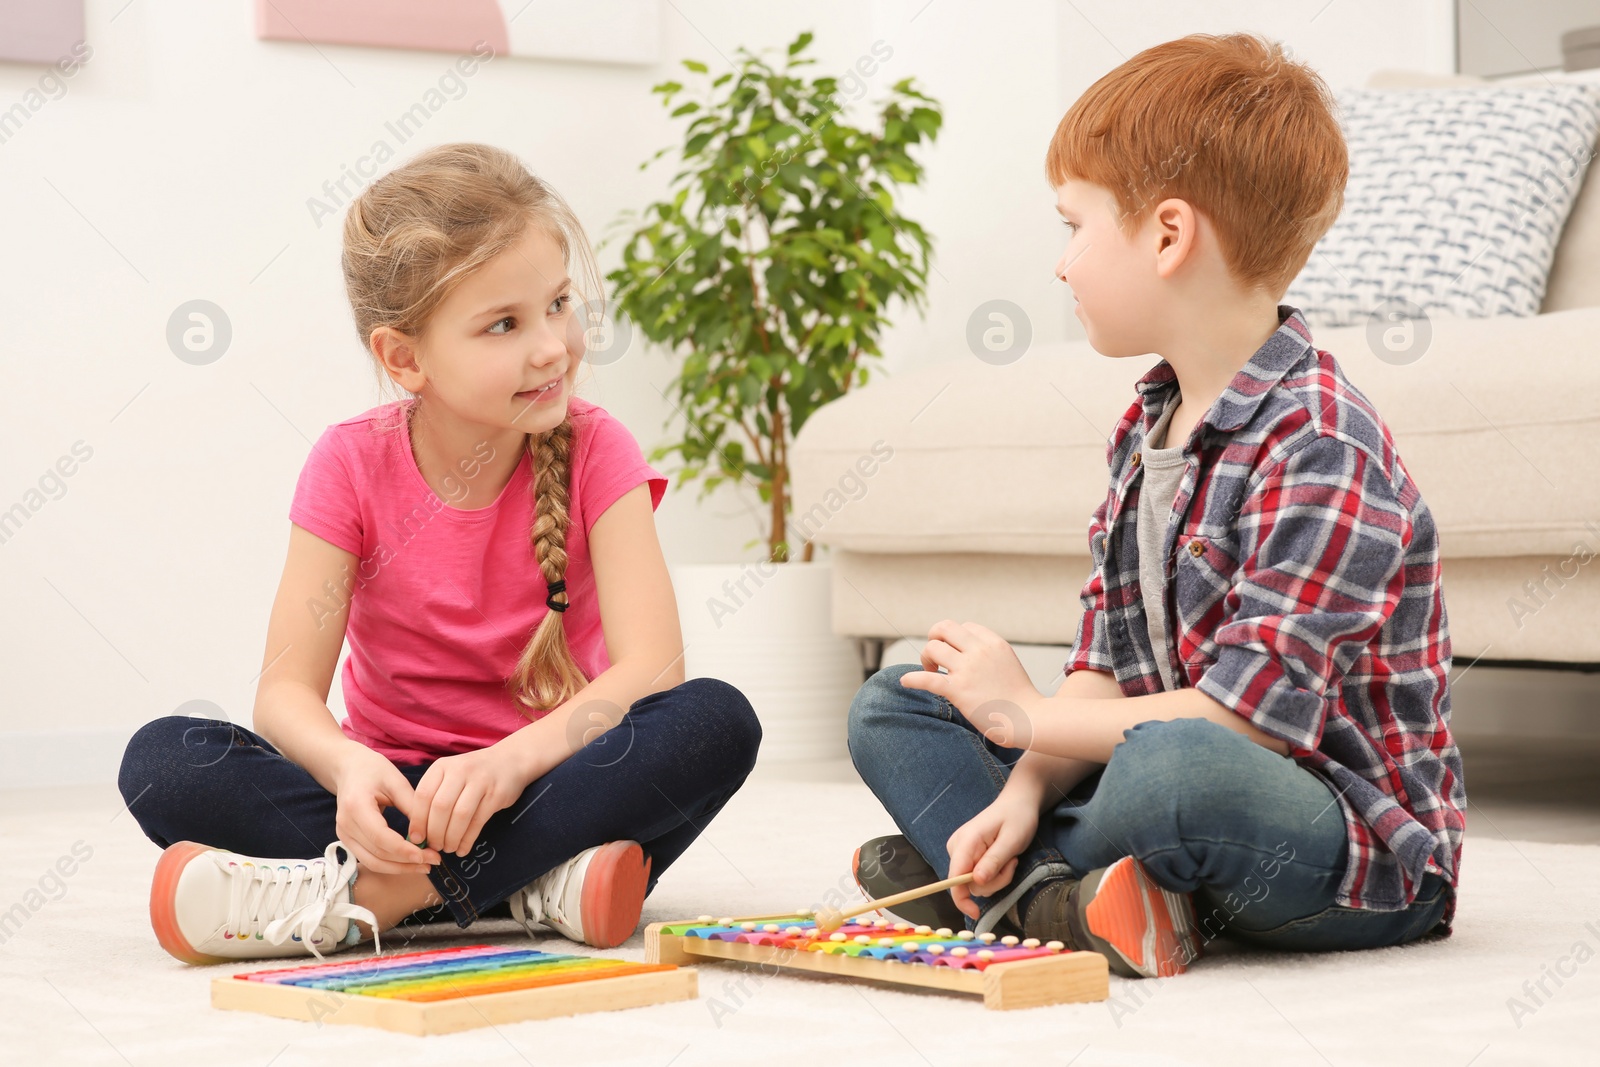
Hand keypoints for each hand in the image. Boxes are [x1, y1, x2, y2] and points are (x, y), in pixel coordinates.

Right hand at [332, 745, 443, 874]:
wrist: (348, 768)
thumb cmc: (373, 770)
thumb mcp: (395, 780)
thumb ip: (411, 804)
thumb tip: (429, 831)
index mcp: (356, 806)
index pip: (380, 837)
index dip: (403, 850)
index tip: (426, 854)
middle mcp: (346, 825)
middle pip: (377, 854)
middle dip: (407, 862)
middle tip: (434, 860)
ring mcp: (344, 835)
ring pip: (372, 862)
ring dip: (400, 868)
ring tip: (426, 865)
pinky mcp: (348, 841)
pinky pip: (369, 859)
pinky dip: (391, 864)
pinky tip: (410, 862)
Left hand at [410, 743, 527, 857]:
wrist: (510, 760)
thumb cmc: (472, 774)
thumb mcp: (449, 775)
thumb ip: (433, 797)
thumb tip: (417, 832)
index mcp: (442, 766)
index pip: (423, 795)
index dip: (417, 820)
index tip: (416, 839)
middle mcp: (460, 770)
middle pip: (441, 807)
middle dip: (435, 832)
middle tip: (434, 847)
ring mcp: (480, 781)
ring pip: (460, 815)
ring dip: (451, 838)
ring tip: (448, 848)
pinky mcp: (496, 794)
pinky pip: (478, 821)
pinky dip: (468, 839)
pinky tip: (463, 849)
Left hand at [899, 620, 1039, 733]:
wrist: (1030, 719)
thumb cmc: (1018, 697)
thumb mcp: (1007, 662)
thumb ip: (988, 653)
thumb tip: (963, 652)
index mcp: (993, 643)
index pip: (965, 626)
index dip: (955, 639)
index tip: (955, 654)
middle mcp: (980, 651)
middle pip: (944, 628)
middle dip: (934, 637)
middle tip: (935, 657)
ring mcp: (968, 669)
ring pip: (932, 648)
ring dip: (926, 658)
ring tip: (931, 672)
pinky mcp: (958, 690)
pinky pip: (926, 679)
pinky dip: (912, 679)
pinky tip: (906, 682)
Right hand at [945, 791, 1040, 920]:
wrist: (1018, 803)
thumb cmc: (1017, 818)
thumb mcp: (1011, 840)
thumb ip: (993, 861)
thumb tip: (977, 882)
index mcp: (965, 841)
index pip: (954, 878)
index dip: (961, 899)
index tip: (975, 913)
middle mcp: (957, 847)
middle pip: (967, 883)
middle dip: (993, 882)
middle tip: (1011, 865)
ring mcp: (961, 852)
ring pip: (974, 883)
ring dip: (996, 879)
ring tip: (1009, 860)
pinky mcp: (967, 856)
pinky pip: (977, 877)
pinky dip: (993, 875)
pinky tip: (1003, 860)